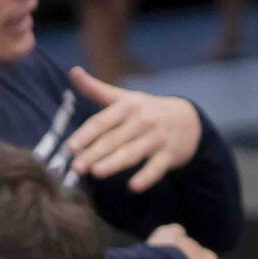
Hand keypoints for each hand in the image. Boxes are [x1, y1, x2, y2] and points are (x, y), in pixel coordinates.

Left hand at [66, 69, 201, 191]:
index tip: (70, 147)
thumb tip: (73, 71)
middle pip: (114, 139)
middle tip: (75, 167)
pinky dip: (147, 177)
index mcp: (128, 106)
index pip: (102, 122)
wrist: (188, 119)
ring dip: (115, 163)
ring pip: (133, 152)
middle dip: (94, 153)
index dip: (85, 134)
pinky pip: (157, 167)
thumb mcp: (124, 97)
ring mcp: (157, 138)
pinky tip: (134, 187)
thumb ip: (96, 89)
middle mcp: (143, 120)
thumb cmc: (145, 110)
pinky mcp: (170, 154)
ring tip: (96, 173)